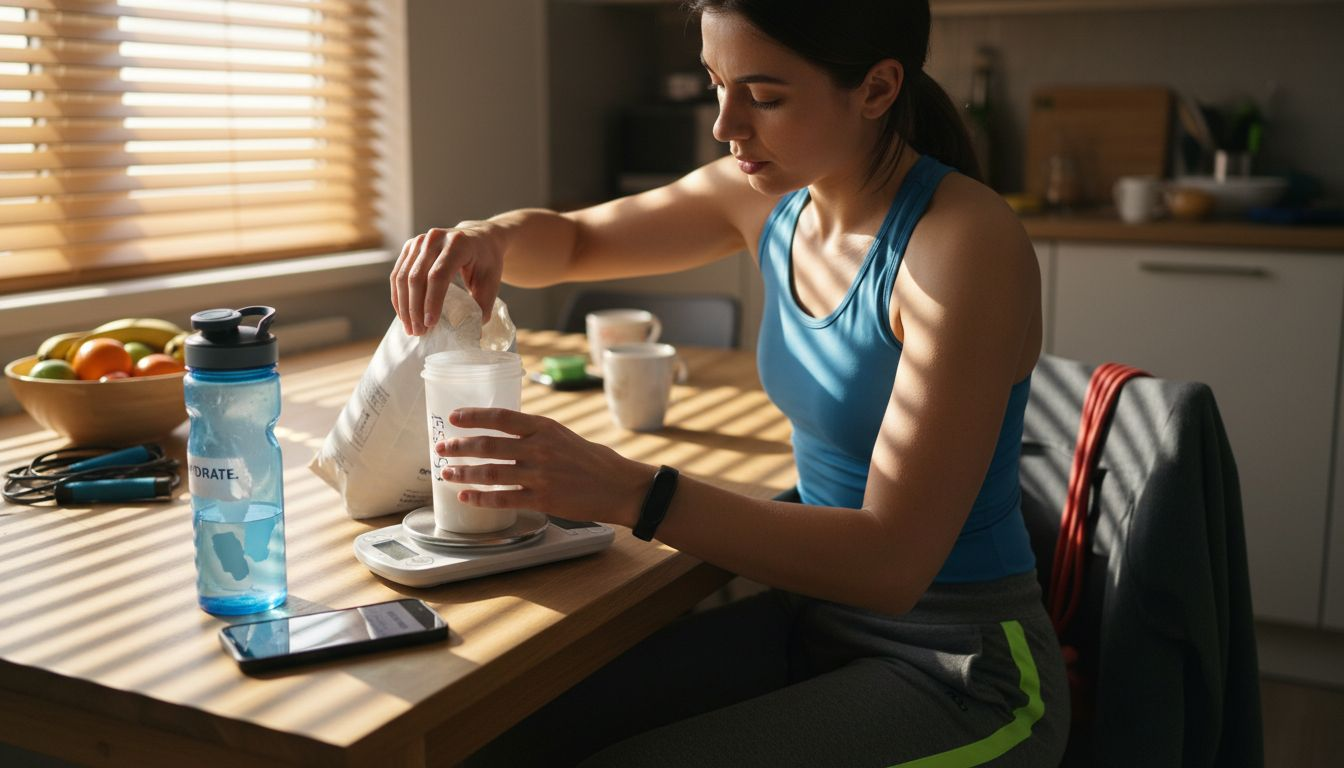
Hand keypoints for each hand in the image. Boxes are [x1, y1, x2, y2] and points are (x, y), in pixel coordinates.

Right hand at [390, 222, 502, 335]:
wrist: (479, 238)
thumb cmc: (486, 262)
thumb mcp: (492, 282)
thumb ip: (483, 307)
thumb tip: (471, 334)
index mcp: (458, 244)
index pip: (438, 275)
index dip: (432, 301)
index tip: (430, 324)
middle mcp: (436, 238)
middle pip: (416, 277)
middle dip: (415, 308)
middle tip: (419, 332)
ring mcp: (420, 241)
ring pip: (403, 277)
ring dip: (404, 306)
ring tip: (410, 328)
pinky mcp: (410, 246)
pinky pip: (398, 274)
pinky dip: (398, 296)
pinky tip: (404, 314)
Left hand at [434, 408, 646, 527]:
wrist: (620, 487)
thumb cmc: (594, 461)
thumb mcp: (564, 436)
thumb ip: (536, 435)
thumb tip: (504, 436)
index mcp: (544, 428)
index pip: (500, 417)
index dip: (473, 416)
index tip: (454, 417)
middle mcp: (539, 448)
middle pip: (488, 445)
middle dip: (459, 446)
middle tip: (441, 448)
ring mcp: (540, 475)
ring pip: (490, 472)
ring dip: (464, 472)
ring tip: (447, 473)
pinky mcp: (542, 499)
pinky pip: (503, 498)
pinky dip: (481, 498)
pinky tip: (467, 497)